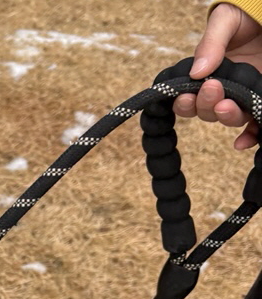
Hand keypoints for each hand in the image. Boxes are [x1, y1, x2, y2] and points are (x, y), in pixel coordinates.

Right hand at [173, 3, 261, 149]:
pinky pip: (256, 125)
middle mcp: (225, 90)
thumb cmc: (246, 16)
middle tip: (212, 89)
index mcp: (209, 76)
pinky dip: (249, 136)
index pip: (190, 99)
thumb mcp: (226, 21)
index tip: (185, 95)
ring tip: (225, 106)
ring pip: (231, 118)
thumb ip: (211, 43)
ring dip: (226, 117)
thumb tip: (196, 72)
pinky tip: (241, 142)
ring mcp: (246, 96)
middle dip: (207, 105)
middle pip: (209, 112)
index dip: (185, 103)